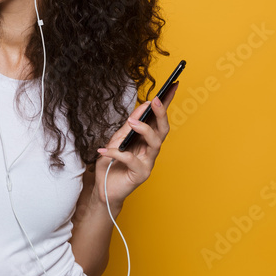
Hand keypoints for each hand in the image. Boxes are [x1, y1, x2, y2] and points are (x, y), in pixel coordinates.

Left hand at [94, 82, 179, 207]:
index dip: (166, 104)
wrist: (104, 189)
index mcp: (146, 140)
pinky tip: (104, 151)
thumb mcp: (116, 140)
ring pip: (155, 143)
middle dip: (161, 114)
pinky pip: (132, 161)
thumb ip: (128, 126)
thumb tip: (141, 107)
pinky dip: (117, 154)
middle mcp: (150, 150)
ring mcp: (148, 163)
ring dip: (144, 130)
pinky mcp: (140, 175)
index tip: (172, 86)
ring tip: (132, 123)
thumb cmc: (111, 164)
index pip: (159, 120)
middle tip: (155, 100)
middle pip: (163, 130)